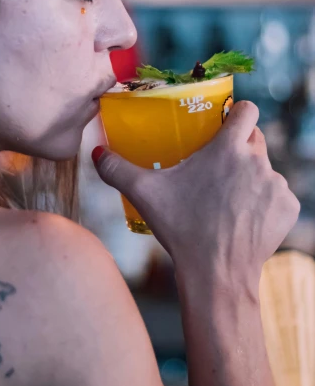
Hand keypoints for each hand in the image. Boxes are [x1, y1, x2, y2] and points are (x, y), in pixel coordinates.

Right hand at [94, 101, 299, 293]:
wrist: (217, 275)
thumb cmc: (182, 229)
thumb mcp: (145, 194)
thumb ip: (117, 169)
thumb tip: (97, 153)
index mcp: (228, 149)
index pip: (247, 110)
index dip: (237, 113)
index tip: (225, 123)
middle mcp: (258, 161)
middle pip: (255, 139)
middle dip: (239, 148)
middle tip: (216, 167)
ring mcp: (277, 185)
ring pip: (265, 170)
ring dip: (251, 178)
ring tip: (226, 200)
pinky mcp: (288, 209)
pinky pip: (278, 196)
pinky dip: (264, 204)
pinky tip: (243, 218)